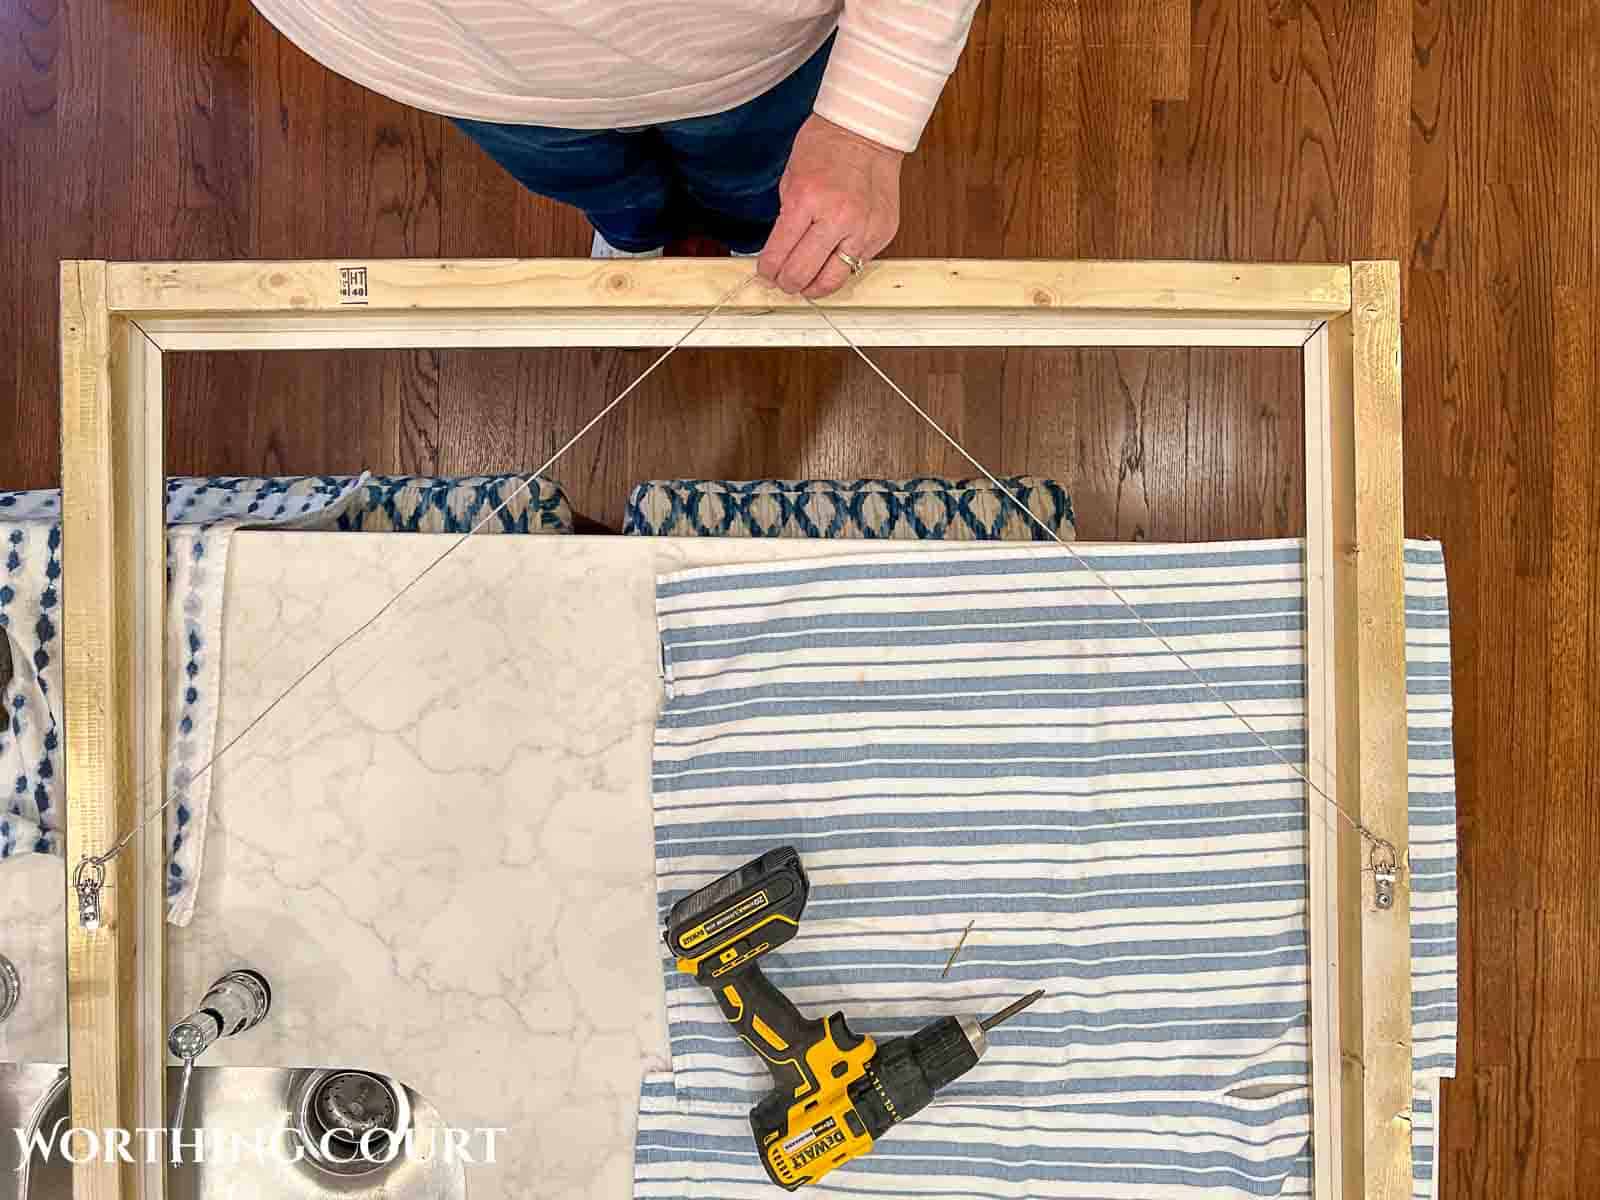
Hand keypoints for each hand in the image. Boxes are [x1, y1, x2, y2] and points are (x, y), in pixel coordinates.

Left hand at [759, 114, 902, 297]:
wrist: (866, 129)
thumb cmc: (827, 146)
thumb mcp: (791, 179)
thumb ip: (788, 218)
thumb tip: (781, 252)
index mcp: (807, 200)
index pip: (779, 254)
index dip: (768, 270)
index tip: (766, 273)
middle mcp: (837, 218)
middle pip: (803, 275)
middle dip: (787, 283)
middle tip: (783, 281)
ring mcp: (863, 229)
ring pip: (833, 281)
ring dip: (814, 287)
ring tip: (806, 283)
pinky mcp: (882, 234)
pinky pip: (857, 264)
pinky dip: (841, 266)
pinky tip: (832, 258)